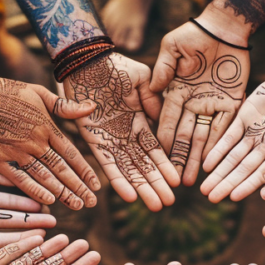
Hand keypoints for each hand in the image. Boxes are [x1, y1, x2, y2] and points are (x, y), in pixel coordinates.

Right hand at [0, 76, 100, 210]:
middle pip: (62, 169)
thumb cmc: (8, 92)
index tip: (97, 185)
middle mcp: (35, 143)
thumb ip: (65, 105)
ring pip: (45, 177)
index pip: (72, 154)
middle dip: (78, 187)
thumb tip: (92, 107)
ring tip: (77, 205)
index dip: (85, 171)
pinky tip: (48, 201)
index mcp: (47, 128)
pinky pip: (20, 179)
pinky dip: (35, 190)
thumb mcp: (39, 92)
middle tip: (92, 203)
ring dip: (63, 192)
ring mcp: (17, 153)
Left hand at [65, 53, 179, 210]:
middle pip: (142, 165)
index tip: (177, 183)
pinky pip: (106, 163)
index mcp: (138, 121)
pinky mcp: (92, 139)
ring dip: (141, 187)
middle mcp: (124, 135)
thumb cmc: (116, 66)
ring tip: (156, 205)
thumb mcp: (144, 80)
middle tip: (168, 204)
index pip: (154, 149)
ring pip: (128, 169)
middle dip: (155, 185)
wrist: (87, 59)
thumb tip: (162, 121)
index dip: (165, 167)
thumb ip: (154, 101)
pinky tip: (129, 196)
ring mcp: (108, 138)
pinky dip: (118, 180)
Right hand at [151, 19, 248, 184]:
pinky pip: (226, 127)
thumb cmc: (194, 33)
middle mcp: (193, 103)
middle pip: (185, 136)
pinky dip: (220, 144)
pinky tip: (214, 162)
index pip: (167, 120)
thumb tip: (152, 89)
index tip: (156, 159)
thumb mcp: (172, 47)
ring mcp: (212, 104)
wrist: (224, 26)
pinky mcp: (231, 103)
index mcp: (176, 91)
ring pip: (205, 137)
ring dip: (199, 158)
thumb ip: (163, 68)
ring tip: (192, 181)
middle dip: (179, 158)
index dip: (164, 140)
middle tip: (173, 181)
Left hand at [200, 69, 264, 202]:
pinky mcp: (244, 118)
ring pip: (233, 157)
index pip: (263, 174)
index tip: (233, 198)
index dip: (248, 185)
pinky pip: (228, 136)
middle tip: (210, 198)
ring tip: (205, 189)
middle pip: (243, 169)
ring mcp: (254, 133)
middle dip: (226, 183)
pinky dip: (217, 150)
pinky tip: (206, 164)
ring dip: (219, 172)